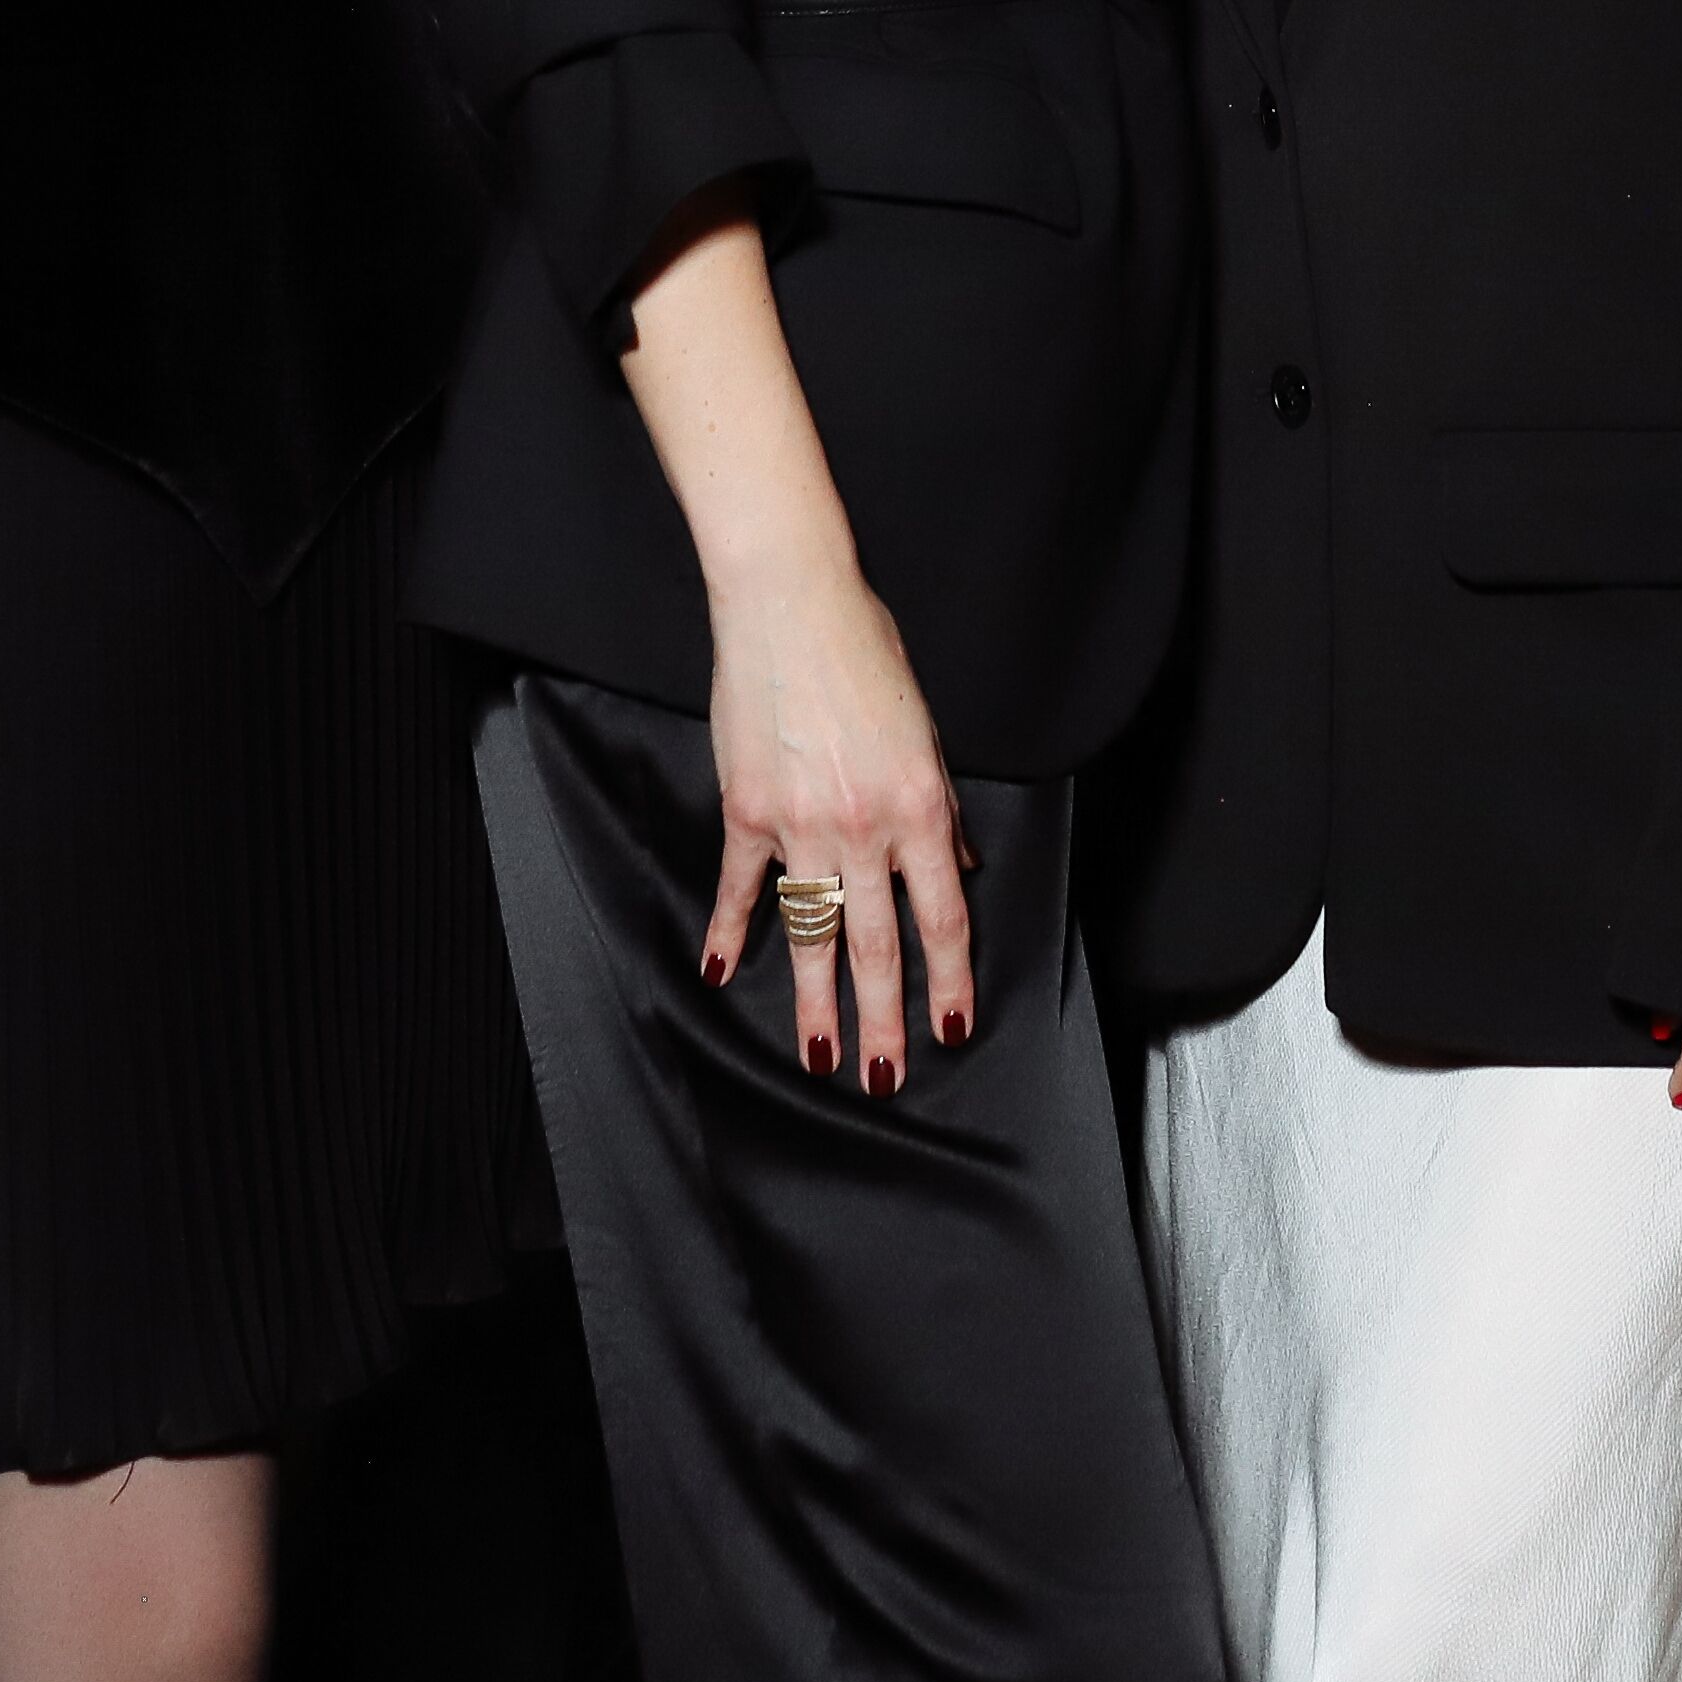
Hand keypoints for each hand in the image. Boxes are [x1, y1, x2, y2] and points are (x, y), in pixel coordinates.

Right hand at [695, 554, 975, 1090]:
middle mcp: (862, 827)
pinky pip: (741, 887)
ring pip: (812, 933)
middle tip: (884, 1076)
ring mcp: (799, 824)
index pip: (943, 917)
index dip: (950, 980)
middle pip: (877, 945)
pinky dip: (732, 931)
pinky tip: (725, 971)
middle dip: (883, 1020)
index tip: (952, 1028)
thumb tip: (956, 868)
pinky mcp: (747, 811)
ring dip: (816, 1002)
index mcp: (919, 807)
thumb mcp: (925, 732)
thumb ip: (941, 809)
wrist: (792, 604)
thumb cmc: (866, 654)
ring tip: (819, 1055)